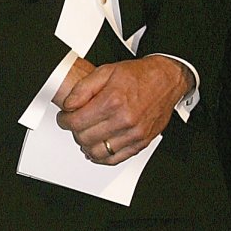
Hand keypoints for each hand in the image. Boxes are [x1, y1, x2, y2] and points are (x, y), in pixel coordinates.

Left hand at [55, 55, 188, 162]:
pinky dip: (102, 157)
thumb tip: (69, 105)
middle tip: (75, 124)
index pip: (76, 122)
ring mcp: (133, 134)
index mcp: (113, 101)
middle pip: (84, 138)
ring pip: (97, 152)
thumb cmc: (139, 76)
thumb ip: (83, 88)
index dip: (64, 121)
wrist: (166, 80)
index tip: (65, 118)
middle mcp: (124, 120)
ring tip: (86, 135)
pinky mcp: (141, 143)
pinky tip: (98, 147)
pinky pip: (115, 159)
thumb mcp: (106, 71)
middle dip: (74, 132)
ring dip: (86, 145)